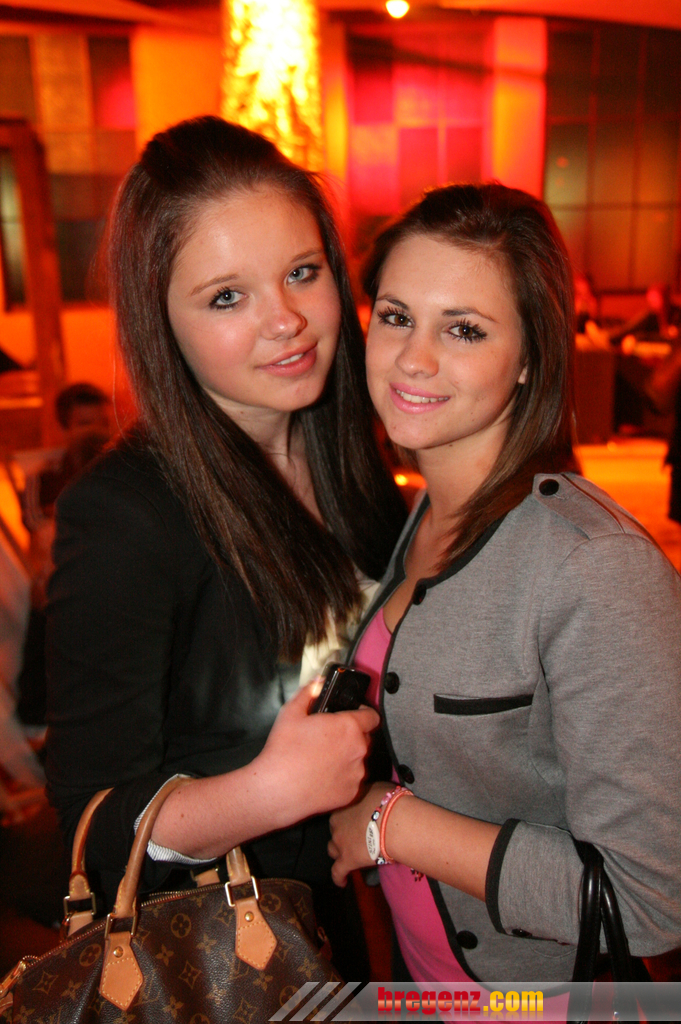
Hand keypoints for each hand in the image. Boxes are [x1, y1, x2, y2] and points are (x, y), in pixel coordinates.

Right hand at [254, 683, 379, 830]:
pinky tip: (324, 777)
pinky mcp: (352, 793)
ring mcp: (357, 773)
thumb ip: (309, 692)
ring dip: (348, 758)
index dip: (363, 713)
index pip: (372, 716)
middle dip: (352, 736)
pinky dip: (343, 779)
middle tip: (330, 739)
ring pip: (359, 760)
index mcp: (349, 727)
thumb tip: (318, 683)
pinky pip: (353, 782)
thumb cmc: (284, 752)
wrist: (277, 790)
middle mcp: (359, 750)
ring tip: (324, 760)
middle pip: (365, 738)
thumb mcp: (291, 712)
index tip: (354, 715)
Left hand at [328, 781, 392, 886]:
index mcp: (342, 805)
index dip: (346, 815)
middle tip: (355, 834)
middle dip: (341, 831)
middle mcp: (336, 824)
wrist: (395, 822)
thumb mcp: (374, 788)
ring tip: (348, 853)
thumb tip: (364, 793)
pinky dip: (339, 877)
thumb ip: (364, 792)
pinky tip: (342, 881)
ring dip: (339, 850)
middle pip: (334, 829)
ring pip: (332, 849)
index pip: (338, 810)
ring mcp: (340, 843)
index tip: (355, 817)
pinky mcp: (347, 861)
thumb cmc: (388, 801)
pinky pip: (337, 872)